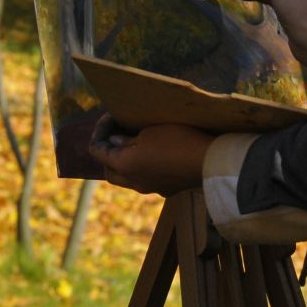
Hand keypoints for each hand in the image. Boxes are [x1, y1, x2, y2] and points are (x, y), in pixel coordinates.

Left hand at [89, 122, 212, 195]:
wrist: (209, 162)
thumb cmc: (177, 140)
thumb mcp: (150, 132)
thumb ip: (127, 139)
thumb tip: (115, 143)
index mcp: (125, 166)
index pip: (96, 151)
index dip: (99, 131)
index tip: (111, 117)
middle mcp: (133, 182)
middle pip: (108, 170)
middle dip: (106, 152)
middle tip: (116, 133)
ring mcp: (150, 188)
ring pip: (126, 178)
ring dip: (124, 162)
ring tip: (133, 143)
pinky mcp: (166, 189)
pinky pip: (144, 180)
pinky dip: (141, 168)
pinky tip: (153, 155)